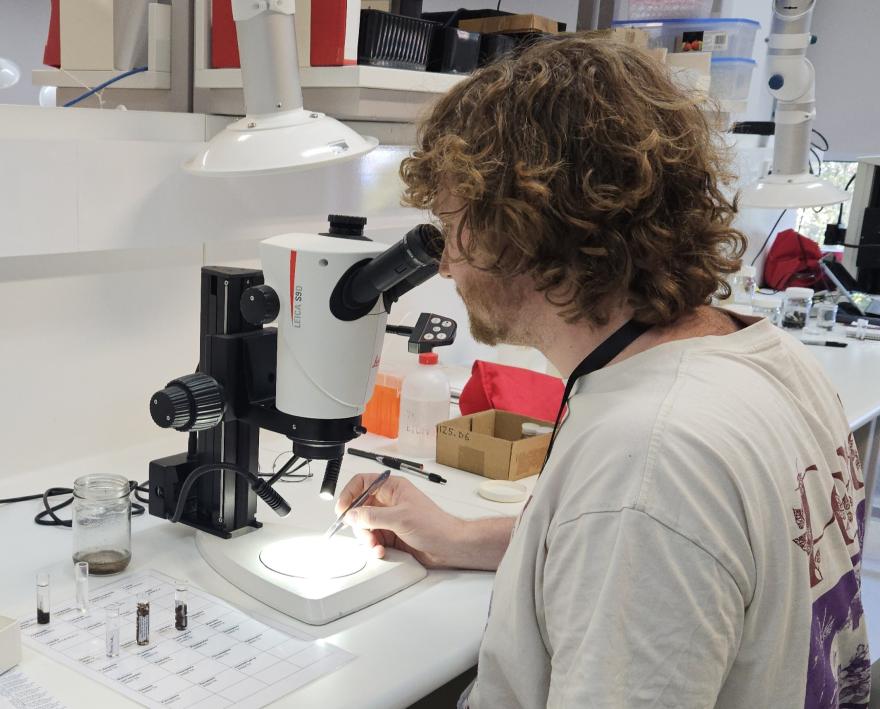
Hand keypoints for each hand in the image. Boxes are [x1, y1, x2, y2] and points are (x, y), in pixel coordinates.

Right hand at [335, 474, 462, 567]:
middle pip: (360, 508)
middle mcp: (389, 502)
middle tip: (364, 534)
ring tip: (376, 546)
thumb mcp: (399, 518)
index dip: (349, 494)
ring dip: (367, 539)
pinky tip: (381, 551)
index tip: (342, 509)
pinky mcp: (391, 535)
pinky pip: (373, 539)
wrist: (449, 546)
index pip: (362, 483)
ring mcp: (390, 519)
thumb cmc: (434, 525)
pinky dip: (374, 547)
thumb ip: (372, 516)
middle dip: (359, 524)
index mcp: (392, 488)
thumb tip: (352, 515)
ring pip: (365, 527)